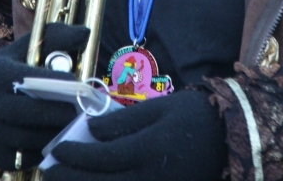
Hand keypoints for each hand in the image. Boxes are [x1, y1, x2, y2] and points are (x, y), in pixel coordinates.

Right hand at [0, 22, 88, 170]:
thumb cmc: (4, 72)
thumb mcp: (21, 49)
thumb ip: (54, 38)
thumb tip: (85, 33)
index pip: (33, 80)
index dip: (60, 82)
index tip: (80, 83)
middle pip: (35, 113)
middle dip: (64, 111)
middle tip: (85, 108)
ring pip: (33, 138)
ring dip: (58, 132)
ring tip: (77, 123)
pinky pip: (27, 157)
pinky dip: (45, 148)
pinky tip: (58, 137)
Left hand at [45, 89, 226, 180]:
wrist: (233, 137)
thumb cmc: (195, 115)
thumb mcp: (160, 109)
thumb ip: (123, 122)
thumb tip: (91, 128)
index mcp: (148, 151)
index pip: (100, 158)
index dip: (74, 156)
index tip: (55, 149)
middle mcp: (150, 180)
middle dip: (71, 180)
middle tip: (48, 172)